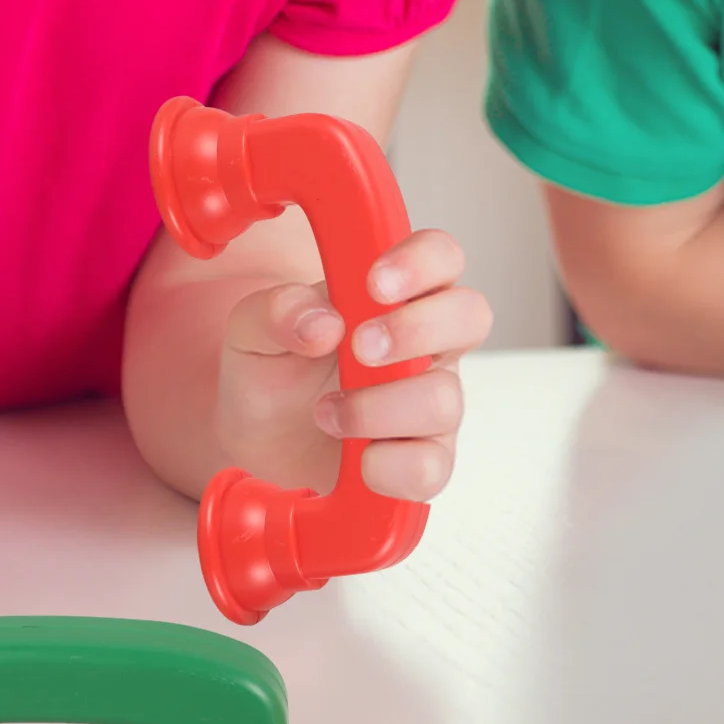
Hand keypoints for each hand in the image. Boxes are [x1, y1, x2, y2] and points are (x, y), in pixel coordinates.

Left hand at [218, 230, 491, 498]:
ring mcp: (433, 403)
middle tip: (358, 349)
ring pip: (443, 399)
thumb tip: (323, 322)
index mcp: (397, 295)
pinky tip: (355, 457)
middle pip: (470, 315)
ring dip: (375, 408)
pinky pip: (431, 466)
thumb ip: (279, 310)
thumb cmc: (273, 371)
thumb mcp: (253, 329)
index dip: (421, 262)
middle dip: (413, 330)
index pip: (441, 256)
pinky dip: (386, 465)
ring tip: (325, 413)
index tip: (374, 285)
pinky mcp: (424, 460)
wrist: (260, 441)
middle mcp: (427, 345)